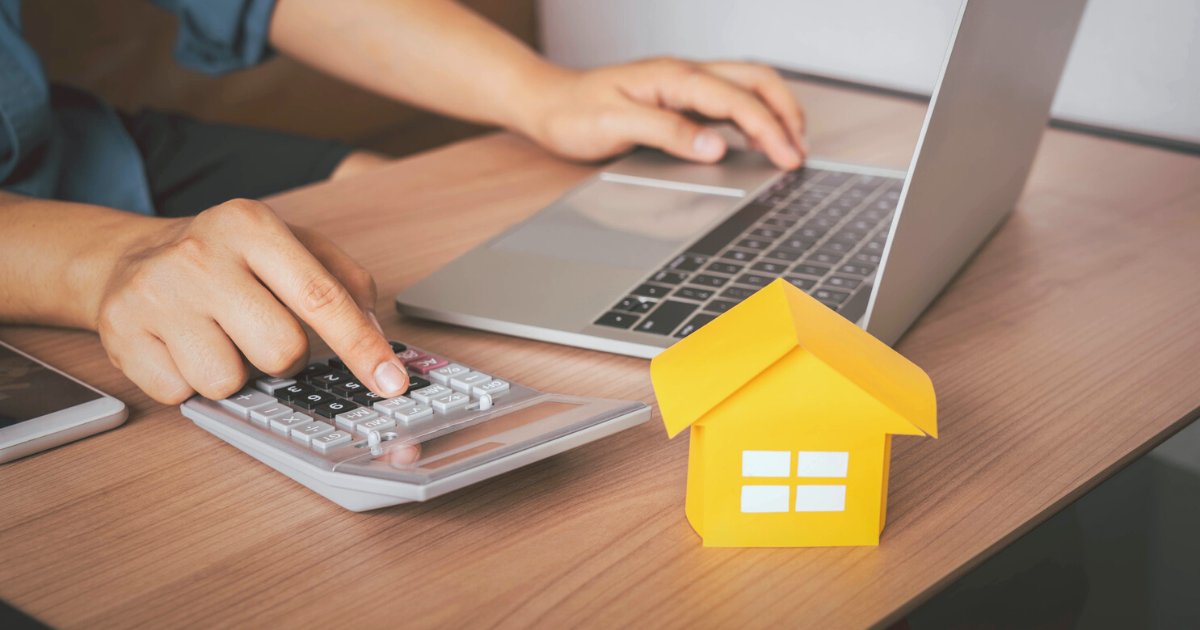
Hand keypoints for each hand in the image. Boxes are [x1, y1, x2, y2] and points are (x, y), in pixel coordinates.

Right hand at [92, 199, 408, 403]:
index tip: (391, 382)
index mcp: (251, 225)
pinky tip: (182, 347)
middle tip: (263, 333)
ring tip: (218, 337)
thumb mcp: (290, 245)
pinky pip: (181, 394)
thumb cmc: (227, 258)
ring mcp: (155, 294)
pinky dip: (190, 382)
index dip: (362, 347)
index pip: (321, 297)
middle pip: (280, 351)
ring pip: (227, 381)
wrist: (130, 259)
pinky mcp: (121, 333)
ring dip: (234, 372)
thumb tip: (375, 333)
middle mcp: (200, 255)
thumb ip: (344, 282)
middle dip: (285, 358)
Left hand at [517, 58, 806, 169]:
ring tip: (792, 143)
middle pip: (755, 80)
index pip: (736, 99)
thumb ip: (668, 133)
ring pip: (747, 85)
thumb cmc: (573, 113)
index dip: (768, 129)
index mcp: (673, 77)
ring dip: (775, 110)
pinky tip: (758, 138)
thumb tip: (714, 147)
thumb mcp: (616, 126)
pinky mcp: (680, 97)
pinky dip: (754, 116)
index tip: (787, 157)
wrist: (546, 104)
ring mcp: (683, 84)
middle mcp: (683, 74)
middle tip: (800, 151)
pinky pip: (729, 99)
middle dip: (786, 113)